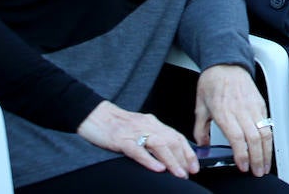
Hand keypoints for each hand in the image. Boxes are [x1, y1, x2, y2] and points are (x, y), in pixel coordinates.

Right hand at [77, 101, 198, 178]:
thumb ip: (152, 137)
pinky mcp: (121, 139)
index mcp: (152, 123)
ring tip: (179, 173)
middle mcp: (147, 125)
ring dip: (172, 161)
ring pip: (159, 145)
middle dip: (183, 158)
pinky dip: (150, 160)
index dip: (188, 151)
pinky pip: (138, 150)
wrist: (94, 115)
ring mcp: (134, 132)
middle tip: (189, 173)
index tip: (195, 166)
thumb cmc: (114, 124)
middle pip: (171, 141)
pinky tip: (158, 169)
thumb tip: (168, 153)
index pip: (176, 136)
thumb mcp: (138, 128)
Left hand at [193, 65, 271, 176]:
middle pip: (254, 138)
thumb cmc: (212, 82)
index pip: (237, 137)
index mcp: (224, 111)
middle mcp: (240, 109)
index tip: (243, 166)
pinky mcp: (260, 103)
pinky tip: (267, 147)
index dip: (242, 154)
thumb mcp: (200, 107)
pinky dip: (269, 138)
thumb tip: (202, 144)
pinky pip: (268, 123)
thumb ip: (200, 129)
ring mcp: (252, 106)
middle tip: (257, 171)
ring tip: (265, 164)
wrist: (225, 63)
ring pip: (265, 132)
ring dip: (266, 151)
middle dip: (257, 158)